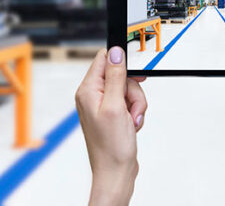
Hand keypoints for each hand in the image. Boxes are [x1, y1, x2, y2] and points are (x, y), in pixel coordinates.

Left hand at [75, 47, 147, 205]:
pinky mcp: (113, 113)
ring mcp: (103, 104)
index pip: (104, 59)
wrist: (115, 171)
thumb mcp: (115, 107)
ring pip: (129, 89)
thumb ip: (116, 77)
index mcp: (88, 90)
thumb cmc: (111, 146)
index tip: (135, 76)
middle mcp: (93, 95)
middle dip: (133, 91)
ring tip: (131, 120)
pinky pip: (130, 102)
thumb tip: (115, 52)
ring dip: (136, 104)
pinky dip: (135, 112)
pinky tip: (131, 125)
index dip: (122, 63)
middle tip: (130, 107)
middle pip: (121, 75)